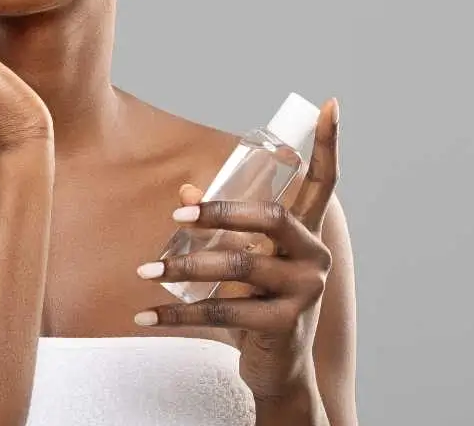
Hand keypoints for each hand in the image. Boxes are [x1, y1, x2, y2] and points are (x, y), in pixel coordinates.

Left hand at [134, 99, 339, 402]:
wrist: (280, 370)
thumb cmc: (259, 300)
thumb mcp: (243, 258)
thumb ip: (222, 225)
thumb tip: (186, 190)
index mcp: (306, 233)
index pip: (323, 182)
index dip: (327, 143)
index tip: (329, 103)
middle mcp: (313, 256)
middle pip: (271, 217)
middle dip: (221, 212)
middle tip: (179, 214)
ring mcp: (304, 291)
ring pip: (238, 265)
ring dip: (185, 265)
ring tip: (146, 269)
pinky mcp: (284, 324)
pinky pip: (222, 310)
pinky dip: (177, 313)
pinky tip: (144, 315)